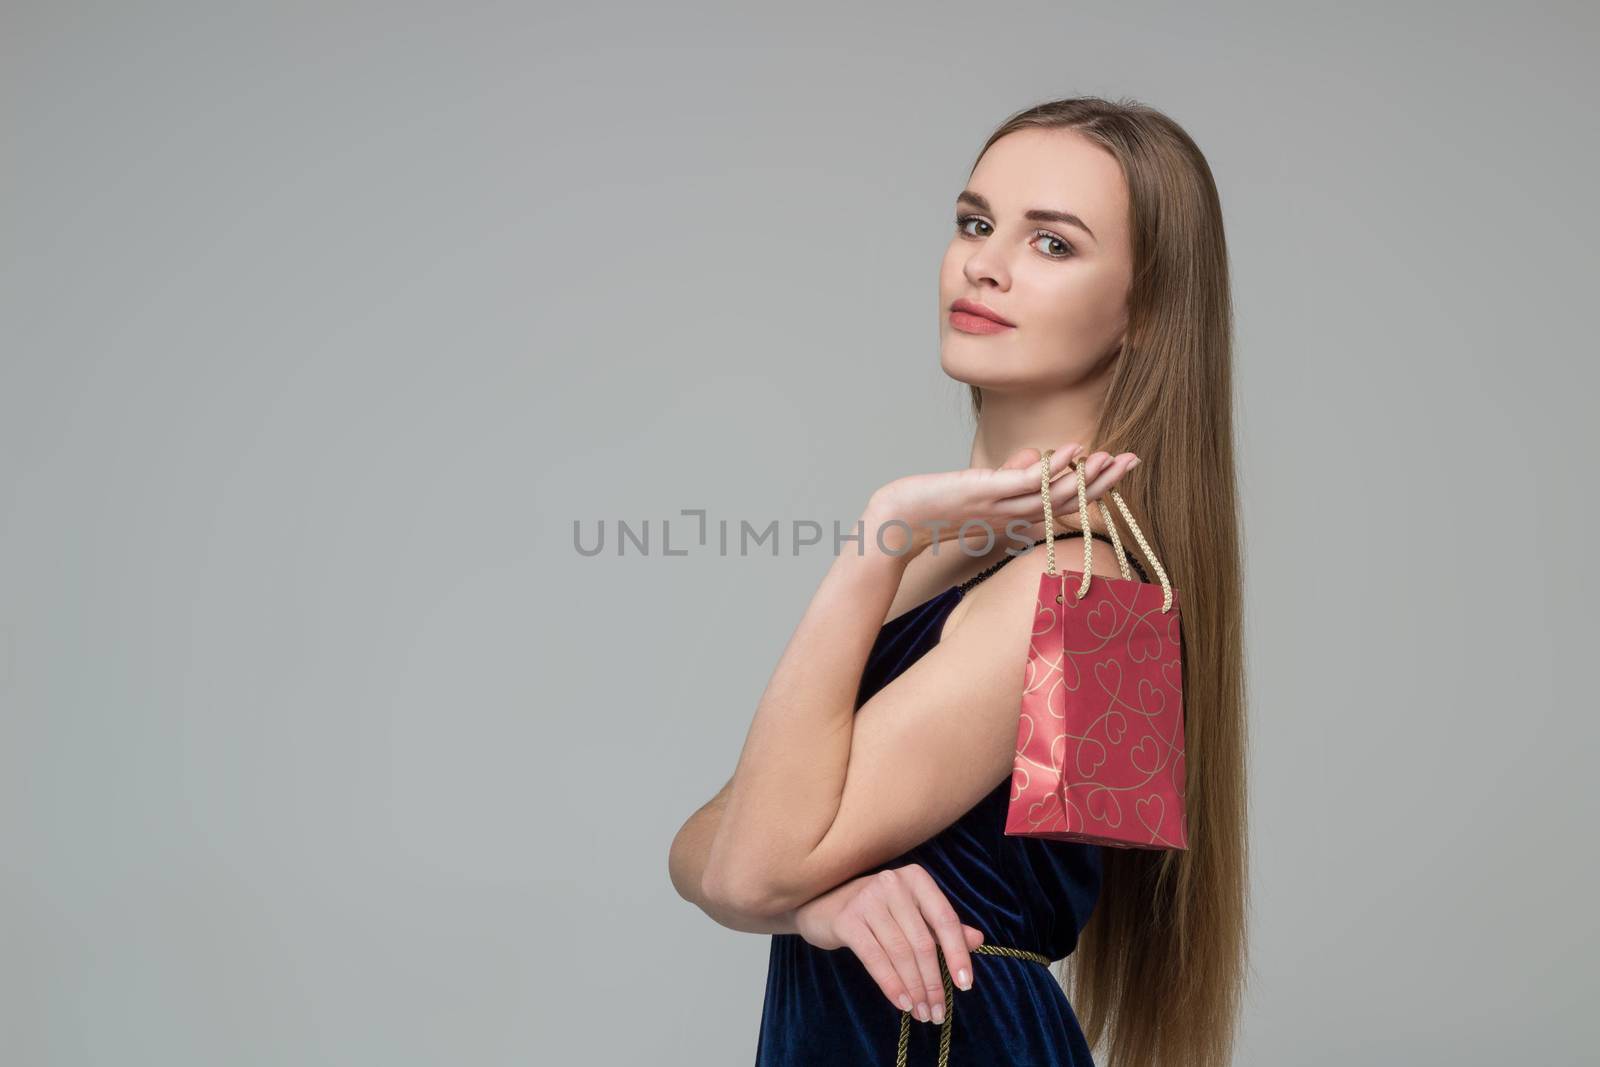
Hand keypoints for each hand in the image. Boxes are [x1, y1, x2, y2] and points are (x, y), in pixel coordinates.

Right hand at [793, 864, 986, 1024]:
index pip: (945, 920)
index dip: (958, 954)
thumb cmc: (874, 911)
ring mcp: (868, 899)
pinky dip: (891, 984)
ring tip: (922, 1012)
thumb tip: (977, 940)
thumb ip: (942, 926)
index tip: (965, 986)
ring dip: (914, 988)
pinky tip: (902, 1003)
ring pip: (901, 953)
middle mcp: (893, 883)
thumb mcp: (911, 913)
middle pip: (923, 942)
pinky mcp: (847, 920)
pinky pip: (875, 958)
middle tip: (938, 1011)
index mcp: (915, 878)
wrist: (822, 906)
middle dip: (933, 982)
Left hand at [867, 443, 1140, 556]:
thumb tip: (1036, 454)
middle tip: (1133, 462)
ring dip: (1084, 477)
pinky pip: (1024, 483)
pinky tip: (1071, 449)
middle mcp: (1012, 517)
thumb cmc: (935, 505)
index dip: (1094, 488)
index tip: (1121, 468)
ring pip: (1052, 495)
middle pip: (1067, 501)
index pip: (1062, 503)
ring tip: (1111, 458)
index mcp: (1014, 518)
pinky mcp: (983, 495)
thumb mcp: (980, 488)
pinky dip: (1050, 468)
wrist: (895, 522)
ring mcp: (999, 507)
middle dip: (1102, 482)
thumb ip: (1010, 474)